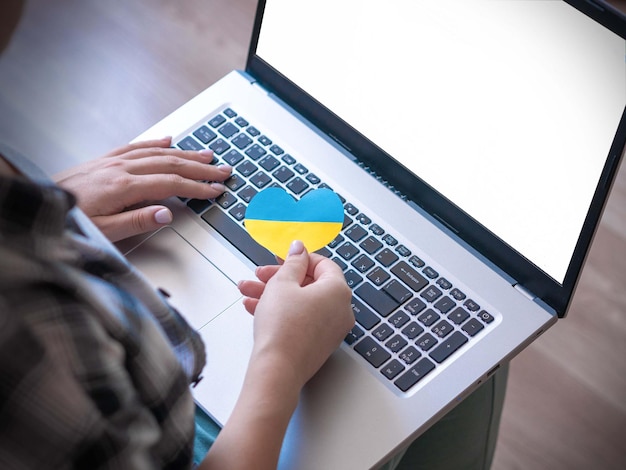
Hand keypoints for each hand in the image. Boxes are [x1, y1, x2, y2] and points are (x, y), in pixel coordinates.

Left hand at [54, 137, 230, 241]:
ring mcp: (112, 161)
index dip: (197, 188)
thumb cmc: (69, 220)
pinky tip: (168, 140)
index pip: (171, 184)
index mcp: (123, 187)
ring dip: (185, 153)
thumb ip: (137, 221)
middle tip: (222, 170)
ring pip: (156, 152)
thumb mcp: (104, 231)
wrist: (39, 202)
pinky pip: (135, 146)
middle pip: (170, 164)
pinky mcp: (104, 160)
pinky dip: (155, 142)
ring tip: (206, 155)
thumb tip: (168, 214)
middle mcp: (120, 169)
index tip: (216, 190)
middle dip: (200, 168)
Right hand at [200, 241, 352, 469]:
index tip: (281, 258)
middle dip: (279, 278)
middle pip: (309, 284)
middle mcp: (341, 310)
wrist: (277, 369)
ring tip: (246, 292)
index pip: (323, 265)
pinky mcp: (319, 344)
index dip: (299, 258)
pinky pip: (301, 320)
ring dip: (273, 294)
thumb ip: (293, 262)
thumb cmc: (281, 324)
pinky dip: (281, 312)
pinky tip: (254, 309)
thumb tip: (300, 248)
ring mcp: (331, 329)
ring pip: (301, 303)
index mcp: (338, 290)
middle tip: (258, 275)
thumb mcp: (283, 283)